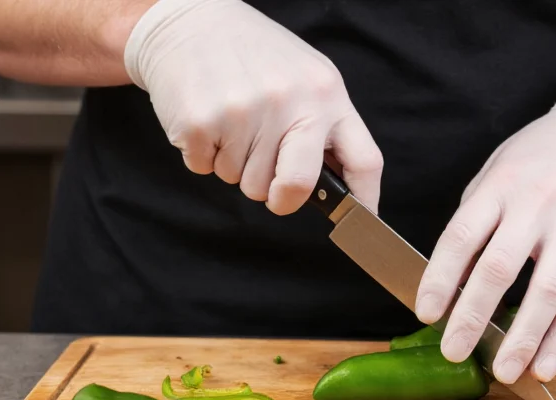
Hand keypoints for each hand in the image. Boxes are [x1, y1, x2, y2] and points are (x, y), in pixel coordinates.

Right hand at [123, 0, 382, 213]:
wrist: (190, 19)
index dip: (364, 200)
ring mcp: (245, 112)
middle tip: (269, 183)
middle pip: (296, 187)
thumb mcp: (306, 78)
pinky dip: (204, 155)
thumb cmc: (254, 55)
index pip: (363, 160)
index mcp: (327, 94)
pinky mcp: (202, 122)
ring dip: (236, 165)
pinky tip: (209, 121)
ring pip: (246, 184)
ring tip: (232, 123)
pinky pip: (207, 170)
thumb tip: (338, 185)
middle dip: (282, 198)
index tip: (359, 223)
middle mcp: (290, 102)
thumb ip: (324, 126)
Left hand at [415, 75, 555, 382]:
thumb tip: (452, 285)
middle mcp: (547, 208)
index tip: (426, 314)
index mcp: (506, 188)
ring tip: (523, 374)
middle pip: (511, 272)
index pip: (464, 236)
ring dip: (545, 340)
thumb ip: (474, 223)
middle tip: (459, 355)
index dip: (442, 278)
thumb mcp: (497, 174)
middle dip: (481, 319)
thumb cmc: (541, 158)